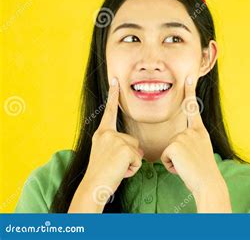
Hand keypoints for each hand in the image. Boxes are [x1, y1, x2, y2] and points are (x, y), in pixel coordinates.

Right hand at [81, 77, 143, 201]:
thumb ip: (118, 145)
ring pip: (136, 151)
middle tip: (113, 166)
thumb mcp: (107, 154)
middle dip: (129, 156)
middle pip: (132, 140)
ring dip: (131, 163)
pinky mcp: (125, 149)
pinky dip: (132, 169)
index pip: (109, 111)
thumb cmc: (101, 174)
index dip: (112, 95)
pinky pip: (138, 159)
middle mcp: (107, 134)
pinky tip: (120, 172)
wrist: (93, 187)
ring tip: (116, 169)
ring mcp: (116, 140)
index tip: (115, 79)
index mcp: (102, 133)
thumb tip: (136, 149)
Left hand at [160, 75, 225, 195]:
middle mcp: (192, 131)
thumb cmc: (203, 171)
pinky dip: (171, 166)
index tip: (189, 78)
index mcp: (199, 131)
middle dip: (178, 154)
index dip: (190, 92)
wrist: (208, 182)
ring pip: (169, 149)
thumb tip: (180, 143)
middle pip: (175, 139)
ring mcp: (183, 137)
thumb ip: (192, 141)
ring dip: (174, 161)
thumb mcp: (201, 150)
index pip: (193, 109)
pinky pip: (165, 157)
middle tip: (192, 163)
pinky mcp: (174, 146)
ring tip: (187, 166)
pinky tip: (182, 168)